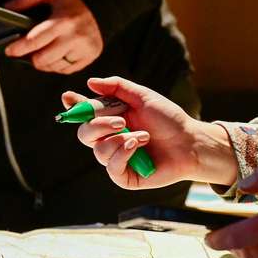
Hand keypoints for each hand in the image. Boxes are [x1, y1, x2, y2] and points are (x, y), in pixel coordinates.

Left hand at [3, 0, 102, 73]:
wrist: (101, 9)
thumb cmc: (70, 2)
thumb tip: (7, 8)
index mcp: (64, 20)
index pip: (36, 41)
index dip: (19, 47)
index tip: (9, 51)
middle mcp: (76, 37)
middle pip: (42, 60)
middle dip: (32, 56)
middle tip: (29, 50)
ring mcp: (85, 49)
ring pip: (52, 67)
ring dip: (45, 61)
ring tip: (47, 48)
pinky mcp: (89, 58)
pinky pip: (64, 70)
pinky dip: (57, 64)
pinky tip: (58, 51)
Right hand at [62, 76, 237, 190]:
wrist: (189, 142)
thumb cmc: (168, 119)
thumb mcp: (143, 97)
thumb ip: (116, 87)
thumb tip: (90, 82)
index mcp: (111, 118)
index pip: (86, 113)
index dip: (74, 106)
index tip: (68, 97)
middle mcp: (110, 138)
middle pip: (84, 133)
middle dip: (99, 125)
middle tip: (121, 121)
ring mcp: (116, 157)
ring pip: (97, 150)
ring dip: (120, 140)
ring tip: (143, 136)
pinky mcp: (124, 175)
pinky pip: (111, 166)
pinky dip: (123, 153)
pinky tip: (139, 146)